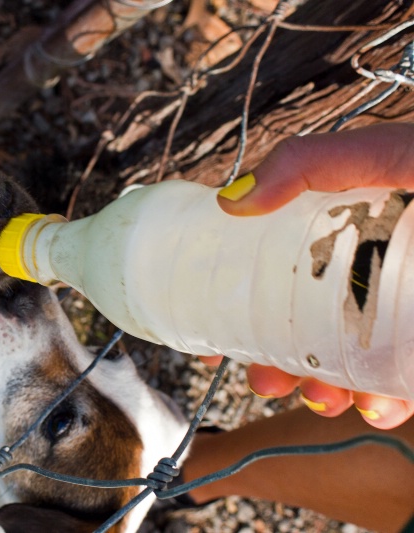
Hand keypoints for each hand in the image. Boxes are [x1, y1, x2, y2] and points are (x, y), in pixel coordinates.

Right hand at [214, 123, 413, 428]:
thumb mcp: (399, 156)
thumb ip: (314, 164)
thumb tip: (232, 197)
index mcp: (356, 222)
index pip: (279, 260)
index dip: (236, 293)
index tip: (212, 328)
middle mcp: (377, 268)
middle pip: (305, 316)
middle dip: (276, 357)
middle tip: (264, 378)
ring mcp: (403, 313)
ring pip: (346, 357)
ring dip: (321, 386)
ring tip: (322, 397)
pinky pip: (392, 381)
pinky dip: (377, 399)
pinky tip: (376, 403)